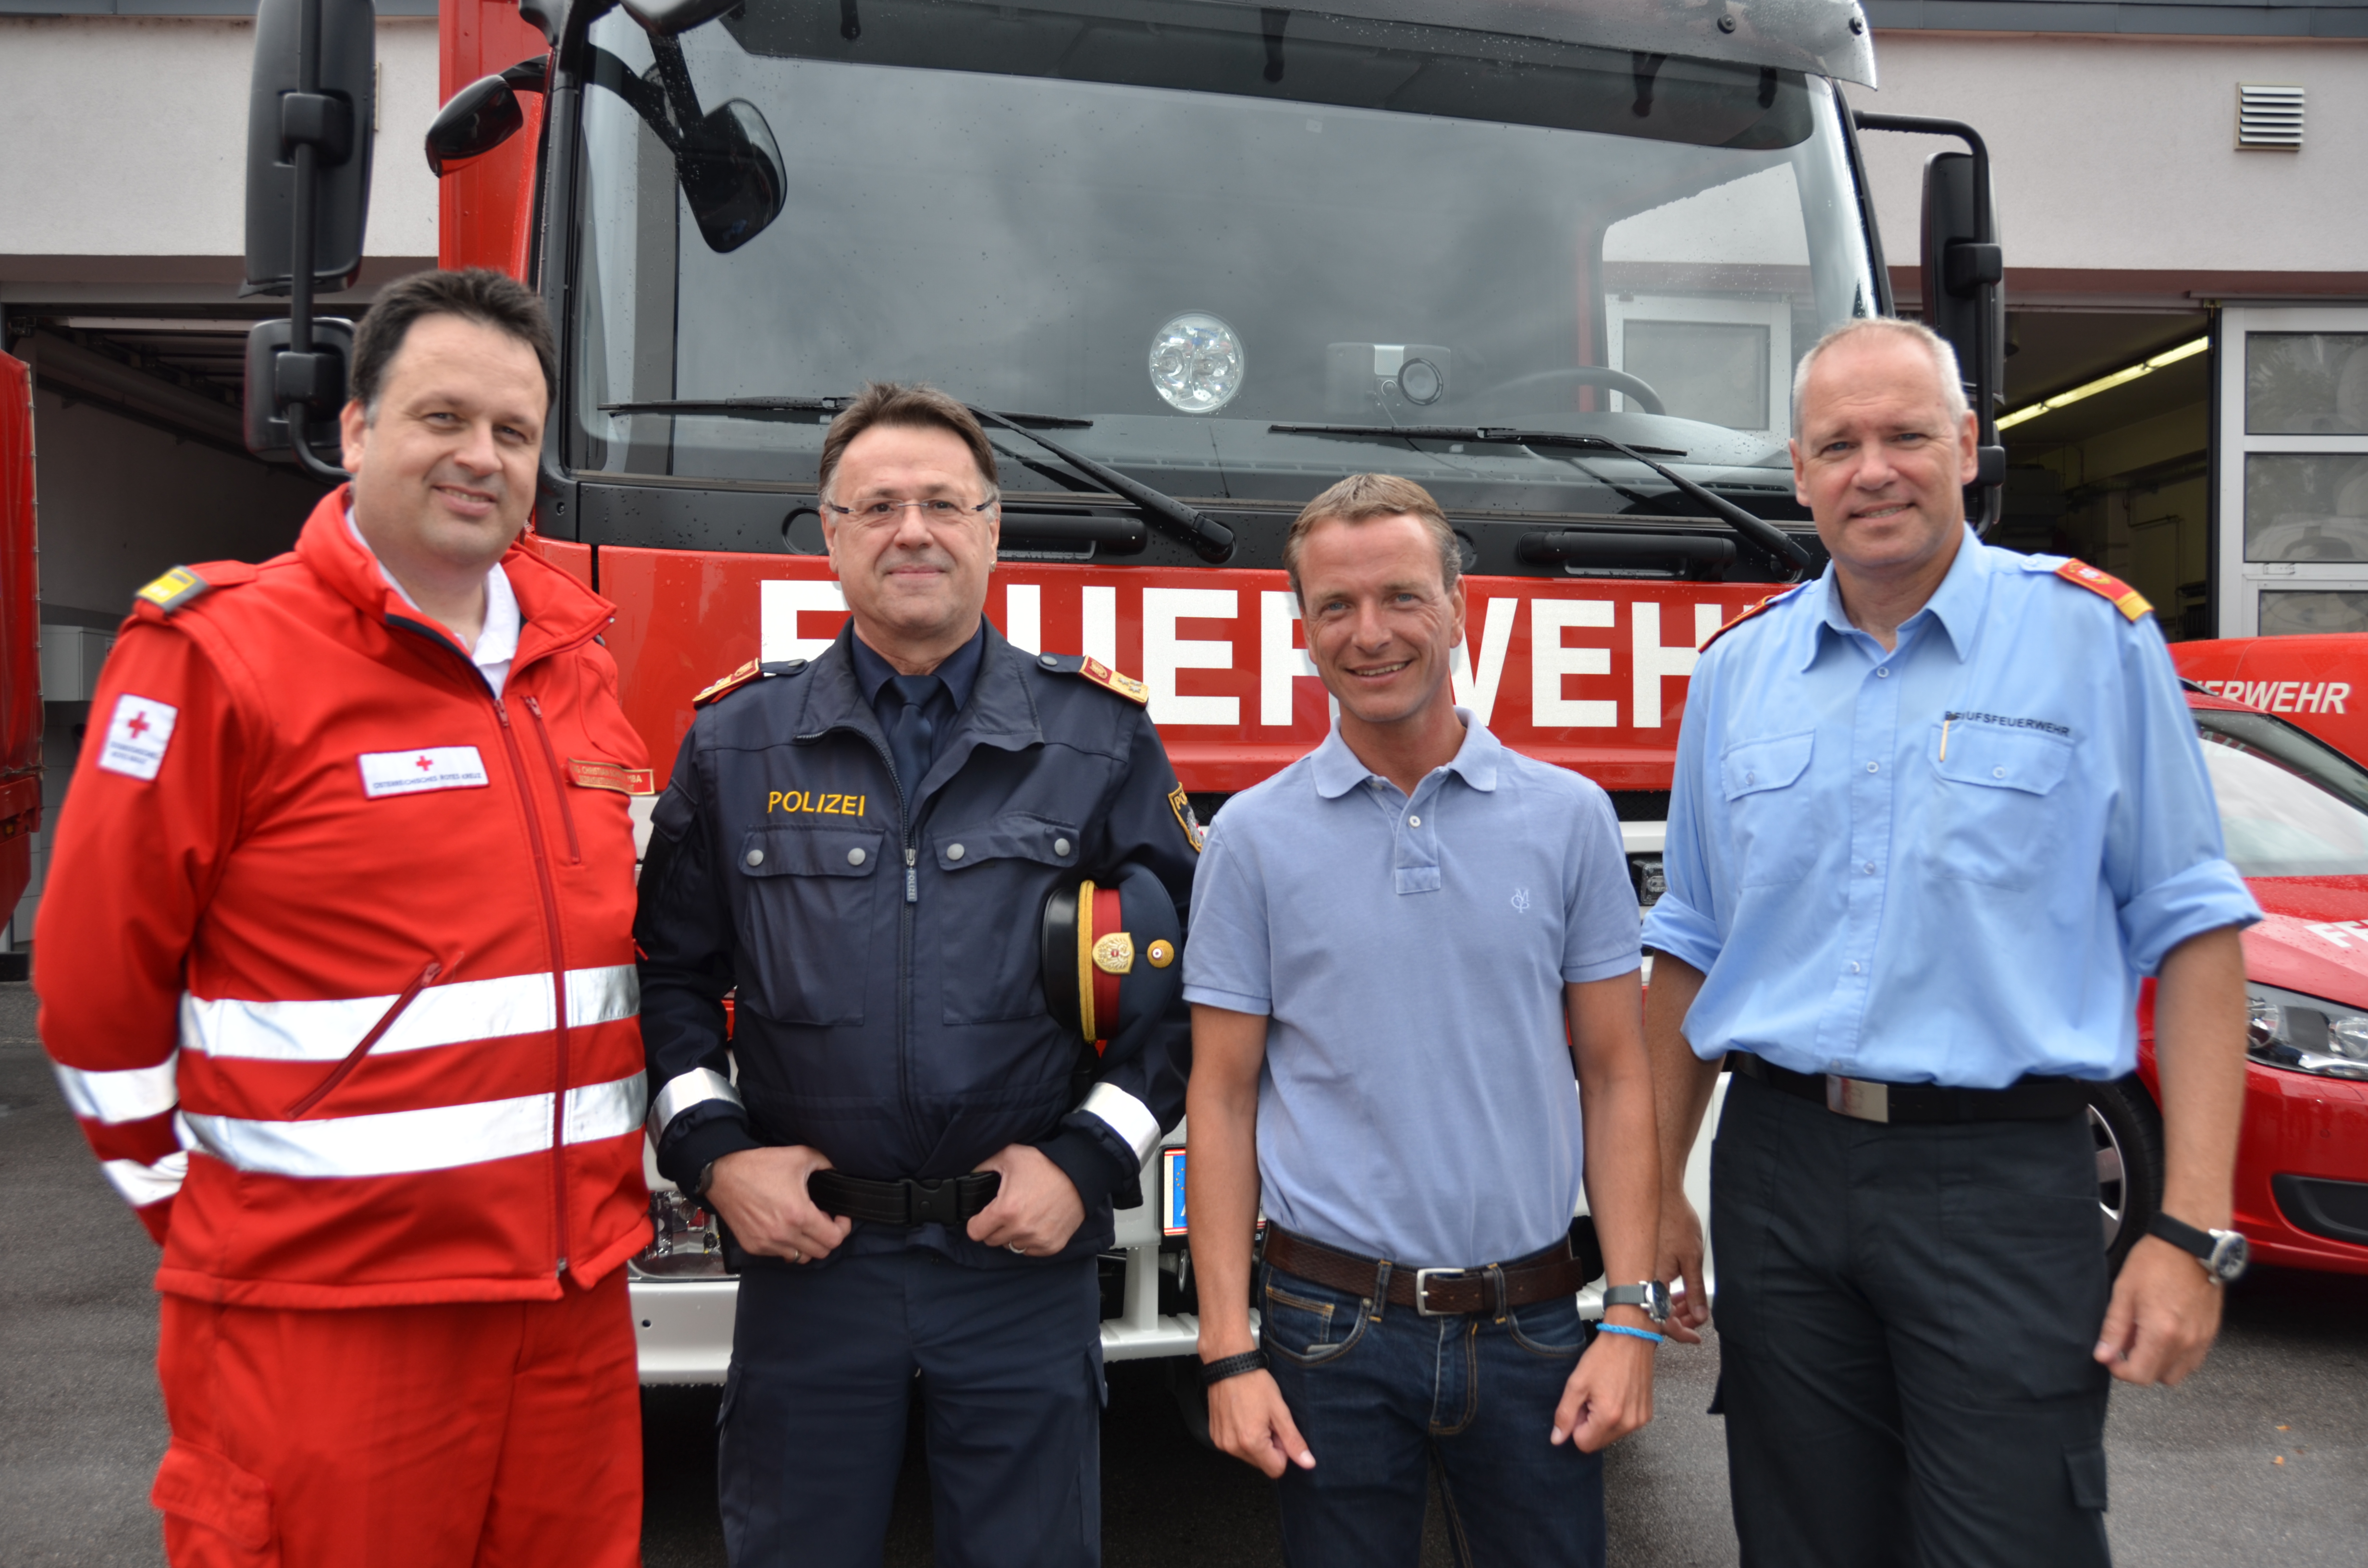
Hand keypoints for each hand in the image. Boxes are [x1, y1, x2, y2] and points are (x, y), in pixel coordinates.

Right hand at [703, 1146, 853, 1263]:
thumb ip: (825, 1163)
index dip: (842, 1228)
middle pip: (821, 1252)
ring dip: (808, 1244)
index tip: (839, 1217)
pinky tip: (786, 1228)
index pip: (833, 1239)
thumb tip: (838, 1171)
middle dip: (827, 1236)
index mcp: (798, 1214)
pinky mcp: (754, 1246)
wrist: (722, 1174)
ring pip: (801, 1257)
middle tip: (823, 1220)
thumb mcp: (799, 1156)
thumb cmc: (756, 1166)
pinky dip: (788, 1246)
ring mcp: (767, 1243)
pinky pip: (780, 1255)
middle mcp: (783, 1234)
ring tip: (804, 1225)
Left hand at [965, 1143, 1085, 1255]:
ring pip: (1011, 1247)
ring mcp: (1037, 1239)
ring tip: (1023, 1216)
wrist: (1080, 1174)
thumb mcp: (1009, 1155)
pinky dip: (1030, 1241)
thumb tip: (969, 1175)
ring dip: (1013, 1235)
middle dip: (994, 1228)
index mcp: (1005, 1210)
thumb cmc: (1046, 1164)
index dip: (976, 1222)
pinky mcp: (1052, 1246)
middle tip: (1006, 1212)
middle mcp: (1020, 1229)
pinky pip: (1030, 1251)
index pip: (975, 1232)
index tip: (983, 1216)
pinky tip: (1036, 1223)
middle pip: (992, 1241)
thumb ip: (983, 1165)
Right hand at [1206, 1368, 1315, 1477]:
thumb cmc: (1254, 1383)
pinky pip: (1234, 1447)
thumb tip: (1307, 1463)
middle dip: (1269, 1446)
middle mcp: (1233, 1447)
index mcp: (1251, 1443)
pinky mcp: (1215, 1436)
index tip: (1278, 1432)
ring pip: (1248, 1456)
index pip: (1276, 1469)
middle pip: (1262, 1463)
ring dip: (1255, 1441)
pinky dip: (1241, 1436)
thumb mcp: (1280, 1411)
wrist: (1229, 1364)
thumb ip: (1293, 1441)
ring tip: (1254, 1417)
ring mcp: (1222, 1442)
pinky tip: (1243, 1417)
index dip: (1283, 1452)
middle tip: (1266, 1421)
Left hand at [1551, 1329, 1655, 1451]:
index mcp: (1608, 1417)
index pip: (1583, 1444)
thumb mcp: (1576, 1383)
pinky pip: (1624, 1426)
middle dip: (1590, 1424)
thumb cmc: (1603, 1357)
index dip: (1576, 1426)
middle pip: (1598, 1441)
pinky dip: (1617, 1416)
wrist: (1631, 1338)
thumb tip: (1557, 1440)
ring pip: (1611, 1435)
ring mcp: (1640, 1420)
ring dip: (1603, 1421)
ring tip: (1604, 1394)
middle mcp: (1628, 1424)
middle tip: (1591, 1398)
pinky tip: (1616, 1394)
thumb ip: (1565, 1414)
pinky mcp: (1646, 1414)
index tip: (1580, 1404)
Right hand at [1655, 1194, 1710, 1344]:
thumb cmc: (1675, 1220)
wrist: (1662, 1195)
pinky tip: (1681, 1292)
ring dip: (1675, 1308)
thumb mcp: (1692, 1258)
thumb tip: (1700, 1314)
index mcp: (1654, 1281)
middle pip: (1657, 1315)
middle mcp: (1643, 1278)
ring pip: (1655, 1302)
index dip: (1681, 1333)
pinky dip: (1669, 1295)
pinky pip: (1653, 1289)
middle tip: (1698, 1320)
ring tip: (1692, 1305)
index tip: (1695, 1337)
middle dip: (1680, 1321)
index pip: (1662, 1321)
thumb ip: (1696, 1290)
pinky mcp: (1643, 1264)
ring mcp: (1642, 1271)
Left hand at [2094, 1234, 2223, 1385]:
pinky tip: (2164, 1334)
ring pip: (2178, 1373)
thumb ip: (2113, 1329)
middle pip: (2159, 1377)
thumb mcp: (2123, 1292)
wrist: (2190, 1245)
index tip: (2111, 1358)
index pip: (2139, 1375)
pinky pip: (2193, 1360)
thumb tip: (2103, 1355)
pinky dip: (2177, 1356)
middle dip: (2138, 1367)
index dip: (2120, 1371)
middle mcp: (2186, 1341)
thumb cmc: (2156, 1262)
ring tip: (2146, 1338)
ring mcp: (2201, 1339)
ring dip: (2159, 1364)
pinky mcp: (2211, 1333)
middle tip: (2126, 1345)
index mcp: (2161, 1333)